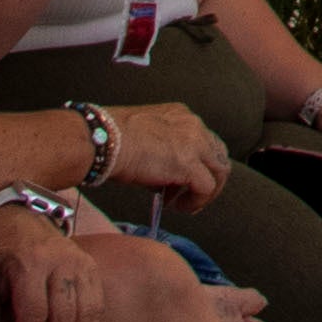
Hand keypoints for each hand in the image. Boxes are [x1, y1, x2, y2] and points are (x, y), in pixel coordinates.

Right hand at [103, 101, 230, 205]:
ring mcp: (195, 143)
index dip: (196, 162)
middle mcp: (193, 125)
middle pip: (217, 154)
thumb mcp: (143, 137)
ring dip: (206, 191)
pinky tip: (179, 207)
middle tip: (188, 194)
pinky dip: (197, 201)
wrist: (102, 140)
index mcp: (180, 114)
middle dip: (207, 176)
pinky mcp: (190, 164)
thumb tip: (163, 180)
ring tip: (185, 204)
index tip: (178, 180)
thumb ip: (161, 152)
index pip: (203, 139)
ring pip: (220, 171)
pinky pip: (206, 188)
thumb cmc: (110, 139)